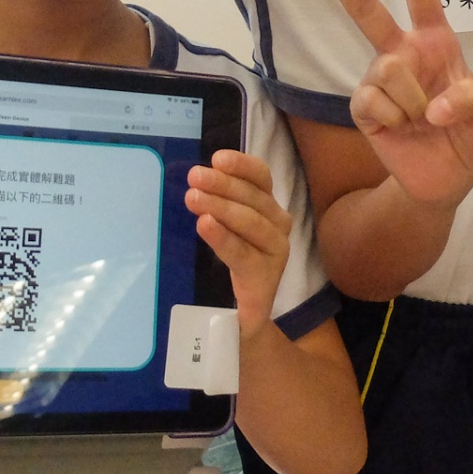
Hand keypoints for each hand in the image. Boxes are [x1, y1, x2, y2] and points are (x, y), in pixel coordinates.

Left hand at [186, 150, 290, 330]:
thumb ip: (221, 201)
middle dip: (222, 185)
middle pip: (253, 198)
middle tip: (193, 177)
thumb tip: (198, 177)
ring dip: (221, 207)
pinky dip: (223, 237)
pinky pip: (243, 254)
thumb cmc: (235, 260)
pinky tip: (204, 225)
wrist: (244, 315)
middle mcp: (280, 225)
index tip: (217, 158)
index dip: (241, 165)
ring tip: (192, 198)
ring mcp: (277, 252)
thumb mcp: (229, 225)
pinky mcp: (266, 278)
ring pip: (250, 223)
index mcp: (270, 207)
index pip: (261, 178)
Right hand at [313, 0, 472, 206]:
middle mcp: (402, 54)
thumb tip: (436, 105)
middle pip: (368, 11)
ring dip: (415, 100)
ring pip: (388, 69)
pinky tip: (403, 131)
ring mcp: (379, 80)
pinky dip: (396, 119)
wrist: (449, 181)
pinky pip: (375, 101)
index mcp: (435, 42)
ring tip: (424, 120)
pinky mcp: (363, 108)